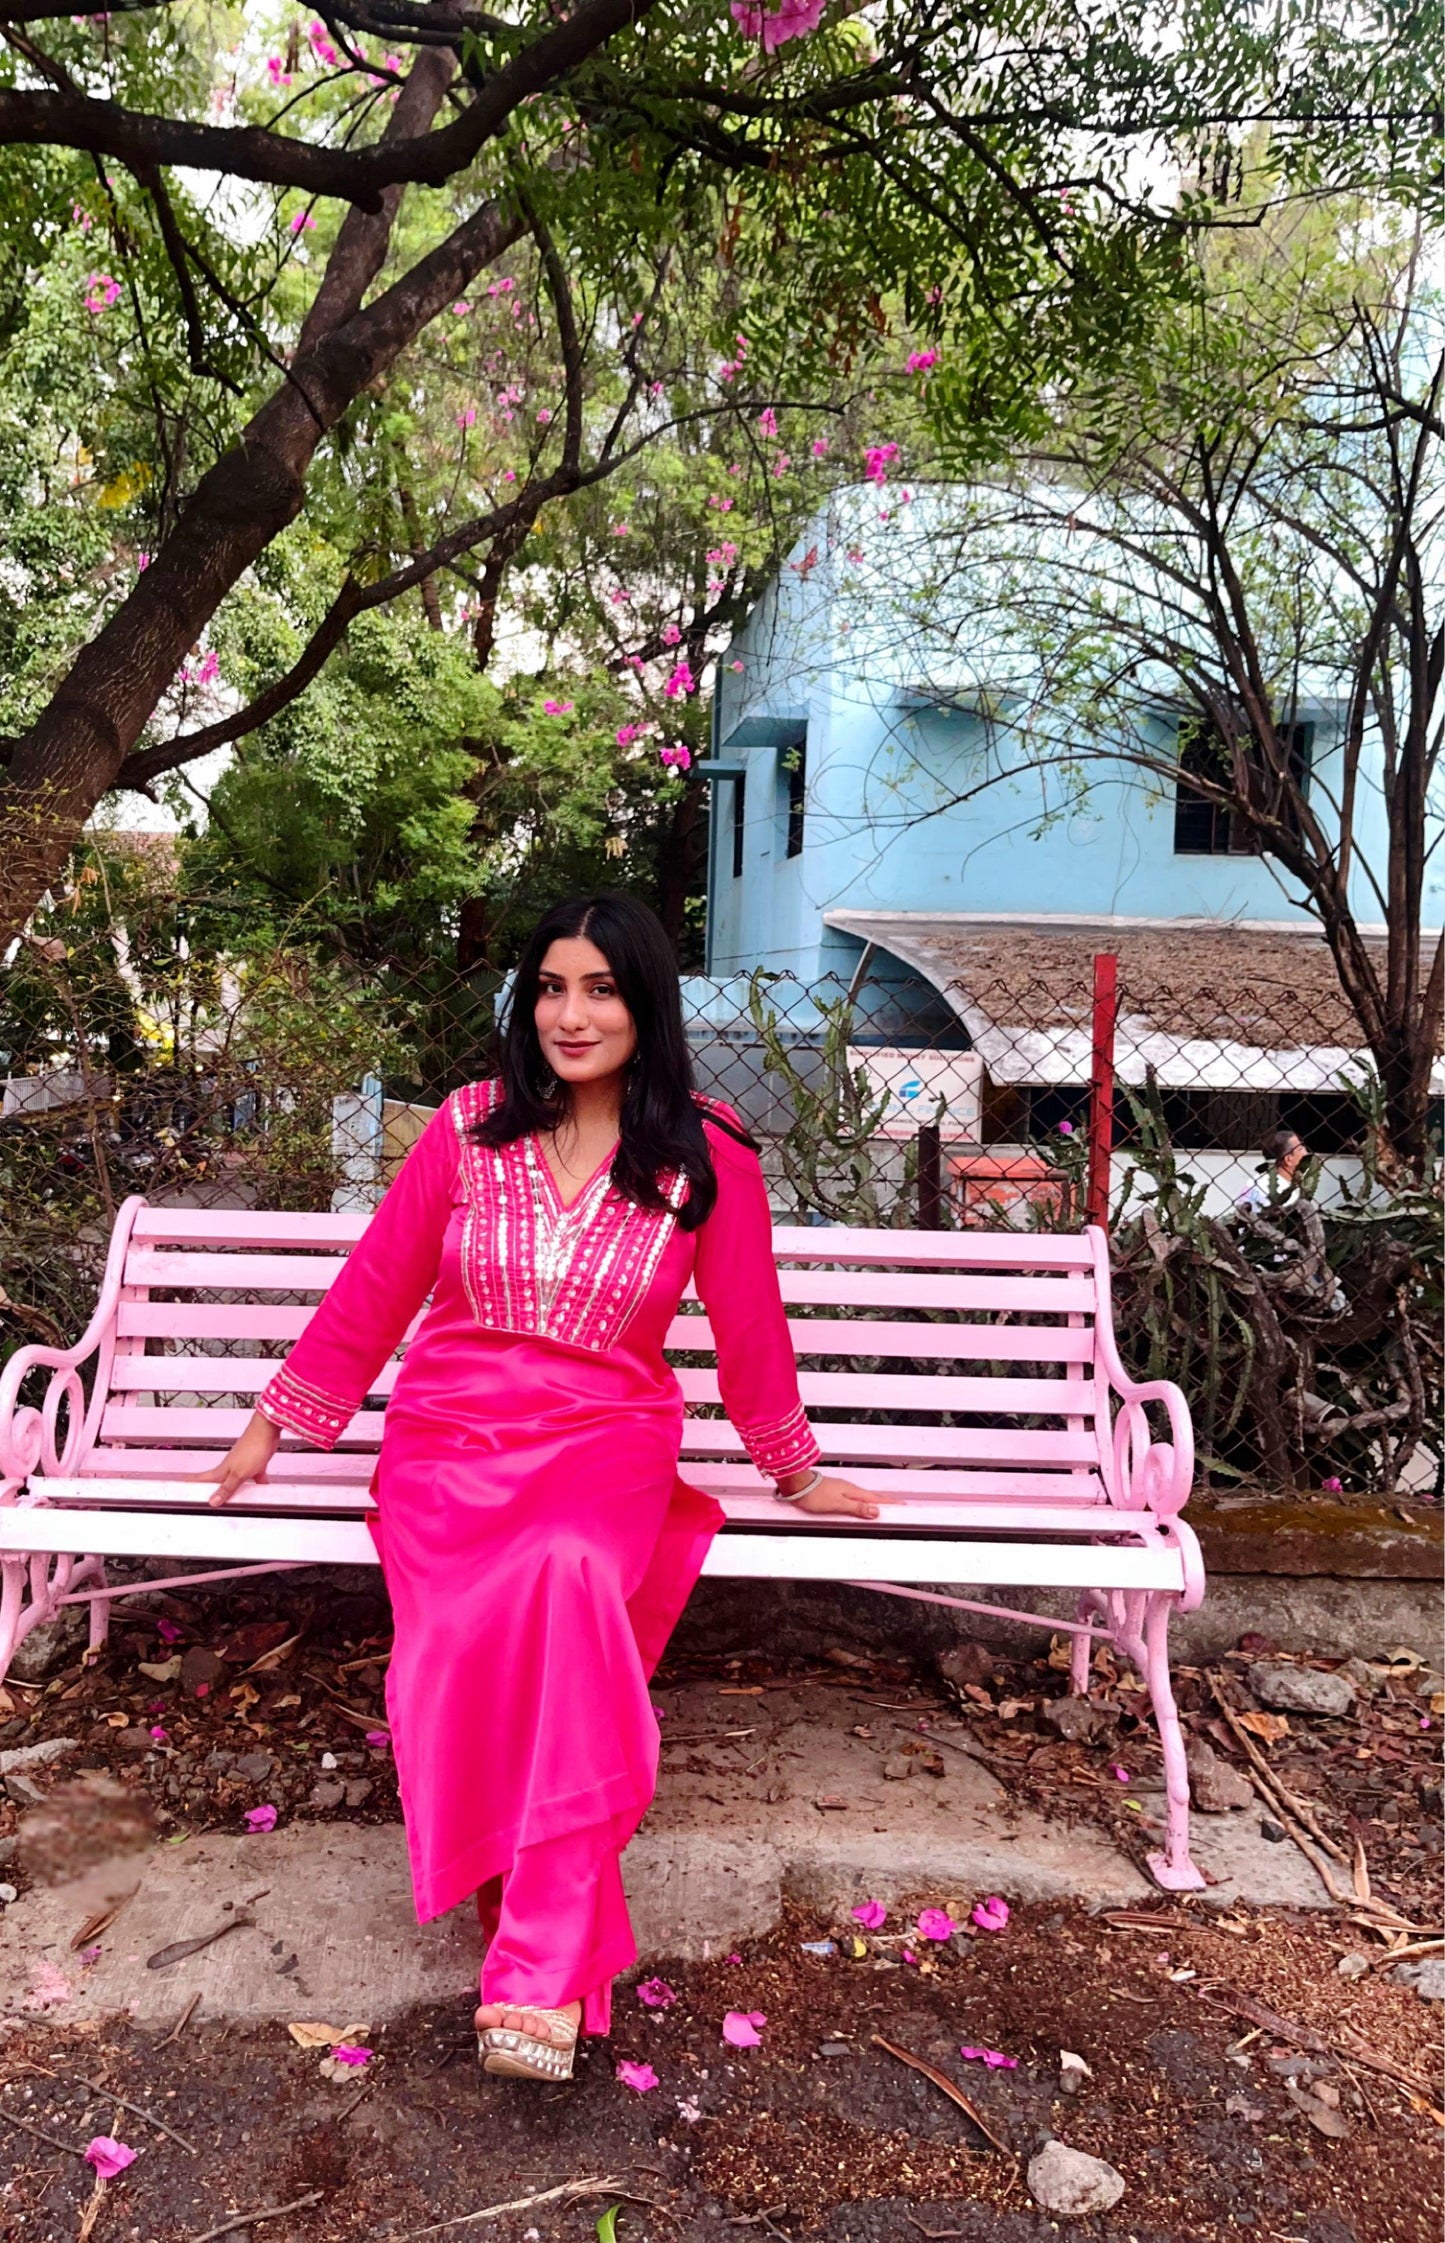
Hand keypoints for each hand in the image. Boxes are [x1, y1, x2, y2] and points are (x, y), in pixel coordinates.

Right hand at [193, 1410, 281, 1507]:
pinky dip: (257, 1483)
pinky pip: (254, 1477)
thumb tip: (213, 1501)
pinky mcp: (255, 1464)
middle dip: (212, 1490)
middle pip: (218, 1482)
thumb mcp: (238, 1473)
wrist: (267, 1431)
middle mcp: (230, 1468)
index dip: (191, 1481)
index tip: (181, 1485)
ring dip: (235, 1490)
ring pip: (236, 1481)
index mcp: (222, 1470)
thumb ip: (226, 1488)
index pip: (202, 1477)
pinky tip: (261, 1489)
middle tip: (206, 1499)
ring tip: (234, 1501)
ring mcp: (242, 1465)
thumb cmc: (252, 1447)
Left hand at [774, 1471, 897, 1520]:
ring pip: (863, 1496)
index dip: (890, 1502)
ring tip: (883, 1506)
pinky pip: (854, 1497)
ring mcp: (842, 1489)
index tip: (903, 1504)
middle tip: (898, 1505)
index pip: (876, 1498)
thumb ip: (856, 1509)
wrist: (797, 1485)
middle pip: (872, 1496)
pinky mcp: (834, 1491)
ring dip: (874, 1501)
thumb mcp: (838, 1505)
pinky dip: (862, 1501)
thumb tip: (876, 1511)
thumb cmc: (815, 1495)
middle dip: (886, 1501)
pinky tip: (860, 1504)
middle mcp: (849, 1489)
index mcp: (853, 1492)